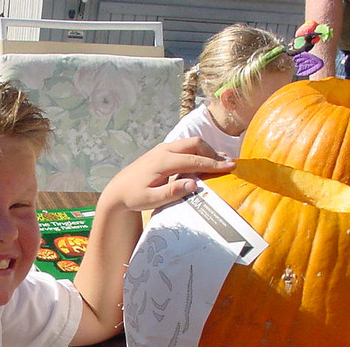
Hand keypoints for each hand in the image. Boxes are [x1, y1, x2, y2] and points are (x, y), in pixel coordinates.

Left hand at [100, 137, 234, 212]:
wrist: (118, 190)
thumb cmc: (134, 197)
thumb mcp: (151, 200)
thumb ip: (172, 192)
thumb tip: (194, 184)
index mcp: (163, 162)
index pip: (194, 160)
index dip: (213, 164)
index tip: (230, 167)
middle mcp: (164, 150)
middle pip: (195, 144)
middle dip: (213, 153)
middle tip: (228, 164)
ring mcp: (163, 149)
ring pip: (190, 143)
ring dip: (206, 151)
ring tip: (221, 162)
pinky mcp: (162, 151)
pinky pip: (185, 147)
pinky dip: (198, 152)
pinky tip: (205, 161)